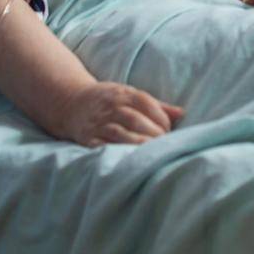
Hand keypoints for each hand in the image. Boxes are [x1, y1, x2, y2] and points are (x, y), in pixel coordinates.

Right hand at [59, 79, 184, 146]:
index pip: (146, 103)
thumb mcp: (130, 95)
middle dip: (152, 133)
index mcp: (124, 94)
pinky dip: (116, 152)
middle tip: (164, 144)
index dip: (160, 118)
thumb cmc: (109, 100)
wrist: (71, 103)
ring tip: (152, 154)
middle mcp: (111, 107)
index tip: (169, 130)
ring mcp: (98, 123)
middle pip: (135, 119)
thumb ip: (156, 106)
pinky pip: (102, 146)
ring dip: (138, 144)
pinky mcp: (88, 138)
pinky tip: (129, 159)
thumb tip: (182, 113)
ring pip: (120, 133)